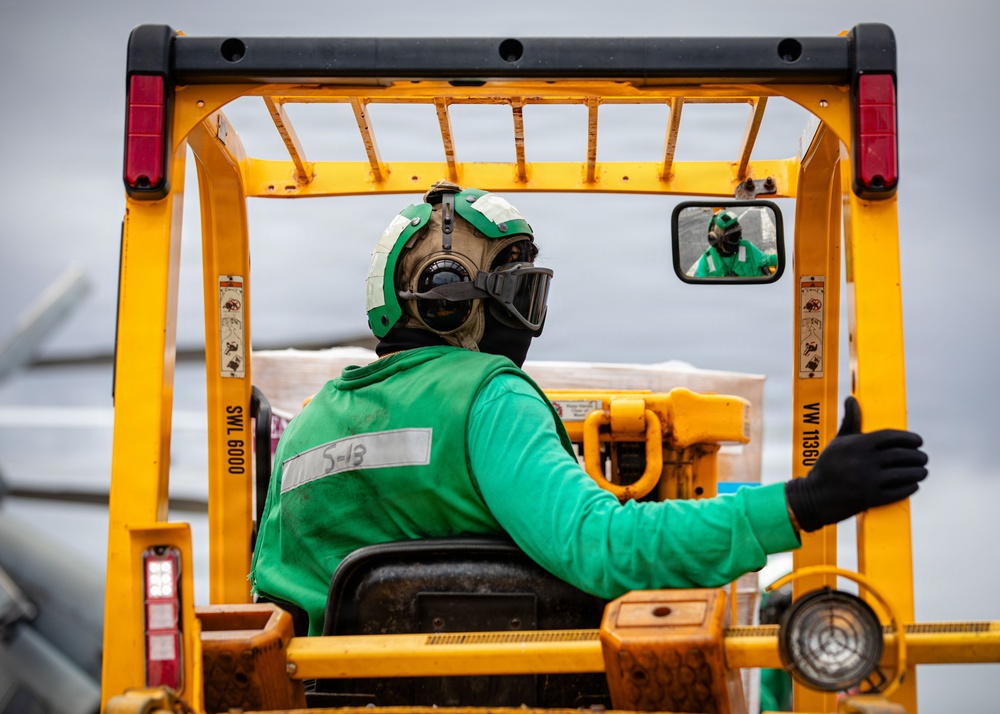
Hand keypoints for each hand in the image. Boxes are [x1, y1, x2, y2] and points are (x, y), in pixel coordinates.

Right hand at [785, 396, 927, 532]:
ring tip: (922, 471)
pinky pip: (899, 491)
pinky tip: (913, 484)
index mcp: (857, 444)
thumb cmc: (827, 466)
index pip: (891, 436)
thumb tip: (851, 399)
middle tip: (923, 457)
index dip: (909, 438)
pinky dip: (910, 487)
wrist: (814, 497)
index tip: (918, 441)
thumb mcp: (837, 442)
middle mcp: (863, 461)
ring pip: (904, 474)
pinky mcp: (871, 498)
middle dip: (918, 456)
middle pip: (901, 455)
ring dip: (918, 472)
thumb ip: (850, 421)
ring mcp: (868, 481)